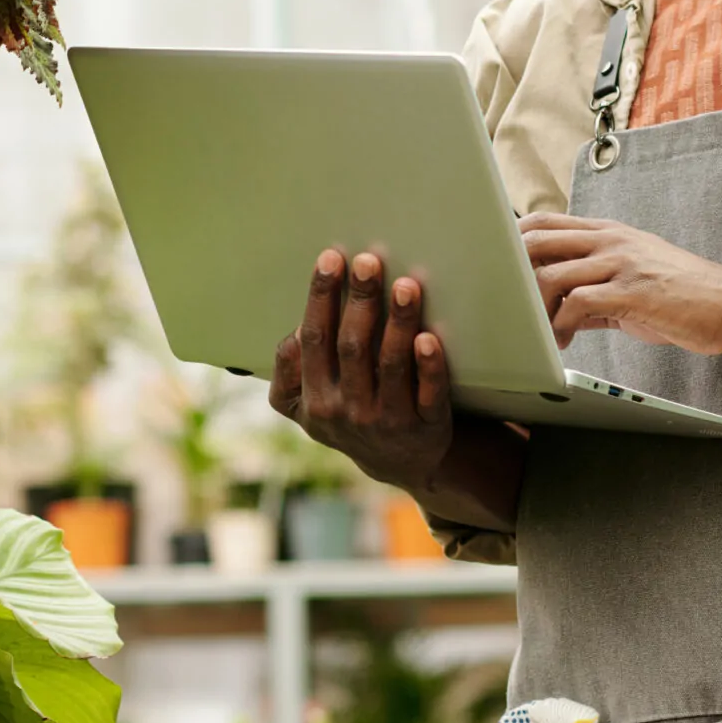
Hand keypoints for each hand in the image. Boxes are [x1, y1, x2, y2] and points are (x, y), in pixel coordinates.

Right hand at [268, 249, 453, 493]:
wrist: (400, 463)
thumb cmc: (348, 414)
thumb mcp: (306, 405)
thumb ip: (291, 370)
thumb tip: (295, 332)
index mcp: (313, 399)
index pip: (314, 339)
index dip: (321, 298)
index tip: (331, 259)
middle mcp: (347, 411)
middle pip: (351, 347)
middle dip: (359, 300)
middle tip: (368, 261)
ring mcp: (387, 421)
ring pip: (391, 365)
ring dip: (398, 323)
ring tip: (406, 285)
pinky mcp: (427, 426)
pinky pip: (428, 394)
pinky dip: (429, 367)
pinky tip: (430, 339)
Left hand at [519, 213, 721, 353]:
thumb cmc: (682, 296)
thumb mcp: (632, 281)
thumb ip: (592, 287)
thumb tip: (555, 307)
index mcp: (608, 233)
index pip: (544, 222)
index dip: (512, 241)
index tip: (496, 269)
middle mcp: (610, 240)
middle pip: (536, 240)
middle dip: (511, 273)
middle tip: (507, 305)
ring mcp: (621, 263)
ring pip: (551, 273)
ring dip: (533, 308)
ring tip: (536, 333)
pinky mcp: (633, 291)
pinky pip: (577, 303)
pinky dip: (560, 326)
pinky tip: (562, 343)